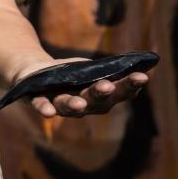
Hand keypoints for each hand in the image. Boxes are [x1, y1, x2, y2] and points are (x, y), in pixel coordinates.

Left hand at [13, 58, 148, 118]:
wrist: (35, 74)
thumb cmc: (70, 75)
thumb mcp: (90, 70)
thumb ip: (110, 71)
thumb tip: (141, 65)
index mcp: (99, 98)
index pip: (117, 93)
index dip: (129, 86)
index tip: (142, 76)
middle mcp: (82, 106)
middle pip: (95, 101)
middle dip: (101, 94)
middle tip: (107, 86)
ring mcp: (59, 104)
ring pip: (69, 106)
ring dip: (74, 105)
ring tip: (79, 103)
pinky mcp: (37, 100)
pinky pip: (41, 106)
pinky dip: (45, 109)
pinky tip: (48, 113)